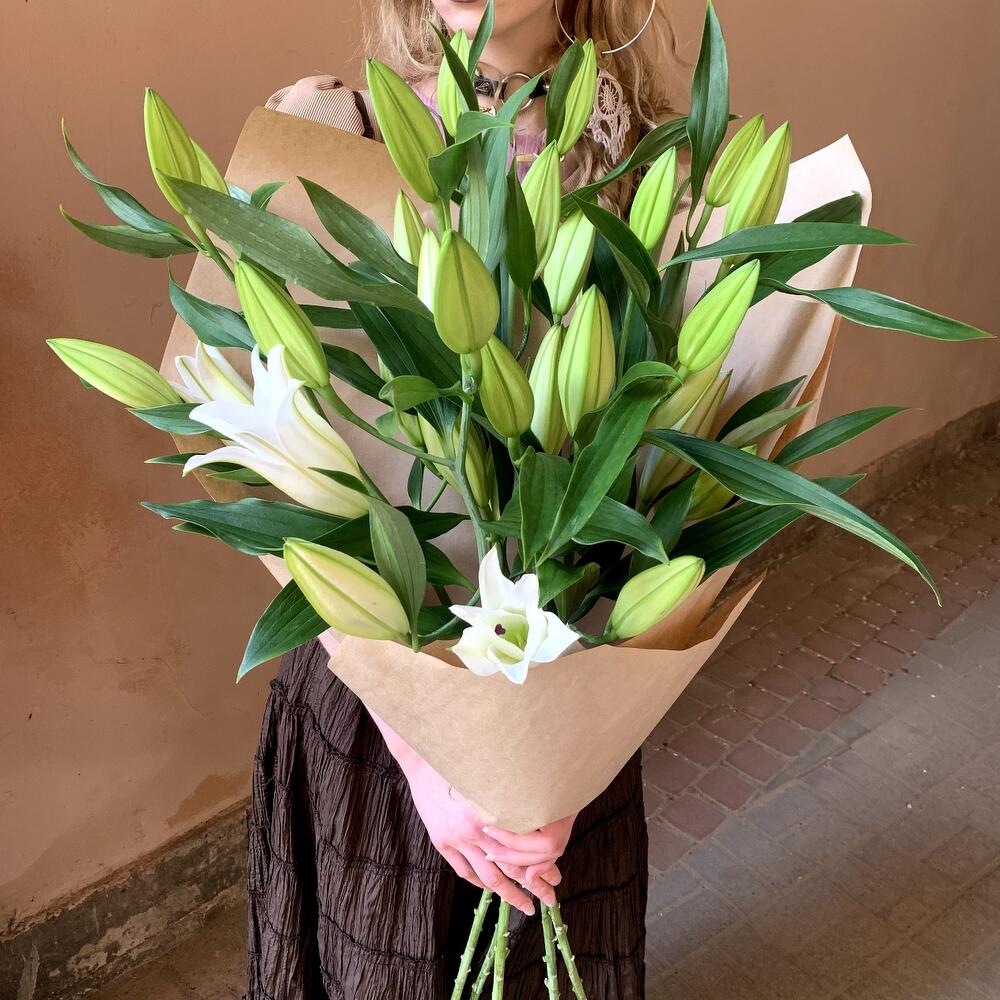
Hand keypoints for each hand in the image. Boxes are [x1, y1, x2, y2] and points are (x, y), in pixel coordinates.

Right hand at [365, 706, 575, 911]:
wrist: (422, 763)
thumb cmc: (462, 765)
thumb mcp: (491, 780)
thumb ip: (513, 801)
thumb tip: (544, 814)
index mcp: (489, 814)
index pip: (520, 851)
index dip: (539, 866)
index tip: (555, 876)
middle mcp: (473, 831)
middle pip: (508, 868)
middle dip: (531, 886)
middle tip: (549, 898)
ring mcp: (455, 840)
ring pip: (486, 876)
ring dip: (508, 893)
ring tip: (526, 904)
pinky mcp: (442, 843)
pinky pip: (465, 871)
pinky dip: (480, 882)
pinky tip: (493, 888)